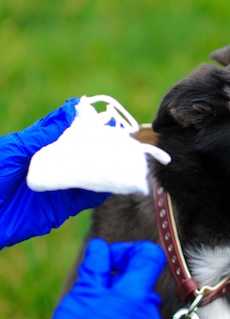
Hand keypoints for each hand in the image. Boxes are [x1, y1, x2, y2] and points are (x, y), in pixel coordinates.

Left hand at [0, 99, 109, 248]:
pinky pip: (87, 199)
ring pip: (90, 174)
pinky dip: (101, 192)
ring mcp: (59, 186)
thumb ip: (44, 133)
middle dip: (104, 145)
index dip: (89, 123)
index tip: (107, 118)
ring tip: (124, 159)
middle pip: (84, 152)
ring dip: (106, 168)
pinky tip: (111, 183)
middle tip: (123, 139)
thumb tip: (72, 109)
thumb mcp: (15, 150)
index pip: (70, 130)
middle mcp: (53, 164)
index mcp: (40, 145)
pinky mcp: (62, 208)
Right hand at [0, 238, 165, 318]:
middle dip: (122, 284)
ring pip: (141, 310)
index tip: (112, 261)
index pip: (150, 256)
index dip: (131, 252)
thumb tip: (101, 247)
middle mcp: (150, 312)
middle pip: (142, 286)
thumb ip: (97, 266)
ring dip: (124, 309)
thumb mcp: (81, 295)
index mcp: (135, 293)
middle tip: (96, 295)